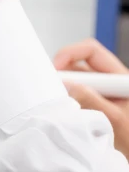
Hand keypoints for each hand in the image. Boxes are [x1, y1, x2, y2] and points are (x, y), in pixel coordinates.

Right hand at [53, 38, 128, 159]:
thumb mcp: (115, 120)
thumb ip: (92, 100)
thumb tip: (66, 84)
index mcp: (120, 78)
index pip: (90, 51)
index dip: (69, 54)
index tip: (55, 70)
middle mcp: (108, 83)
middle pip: (78, 66)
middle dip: (62, 76)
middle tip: (50, 90)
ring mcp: (99, 96)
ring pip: (72, 83)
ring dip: (63, 93)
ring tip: (57, 106)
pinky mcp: (90, 108)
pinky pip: (71, 98)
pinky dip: (63, 104)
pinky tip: (62, 116)